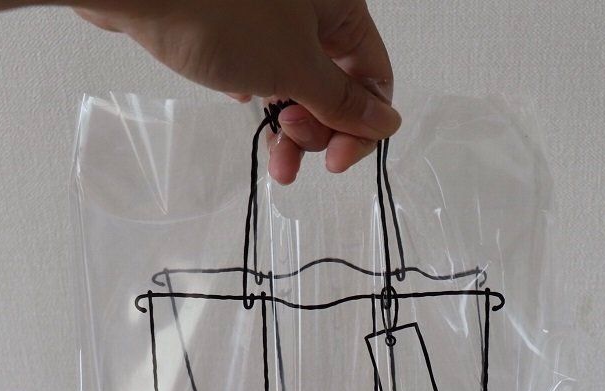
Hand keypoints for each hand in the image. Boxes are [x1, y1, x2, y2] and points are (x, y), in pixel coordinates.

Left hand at [74, 0, 398, 183]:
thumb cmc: (217, 13)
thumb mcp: (293, 67)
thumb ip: (342, 102)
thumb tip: (386, 123)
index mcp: (339, 8)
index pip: (373, 78)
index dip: (362, 126)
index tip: (337, 162)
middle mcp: (311, 10)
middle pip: (338, 85)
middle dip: (322, 127)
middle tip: (291, 139)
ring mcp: (272, 20)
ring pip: (299, 86)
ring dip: (292, 129)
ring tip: (275, 158)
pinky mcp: (234, 30)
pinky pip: (265, 75)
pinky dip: (264, 105)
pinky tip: (250, 119)